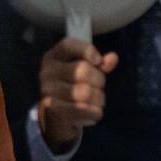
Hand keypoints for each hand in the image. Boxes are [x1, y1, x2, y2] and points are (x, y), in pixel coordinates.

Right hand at [38, 37, 117, 152]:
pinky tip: (96, 111)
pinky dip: (95, 112)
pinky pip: (82, 109)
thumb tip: (113, 58)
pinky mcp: (51, 108)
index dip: (87, 51)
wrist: (57, 115)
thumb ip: (100, 63)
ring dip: (99, 98)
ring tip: (98, 100)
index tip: (98, 61)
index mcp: (55, 56)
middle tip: (99, 86)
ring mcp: (47, 89)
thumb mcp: (88, 71)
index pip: (68, 45)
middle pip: (82, 70)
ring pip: (84, 92)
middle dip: (99, 80)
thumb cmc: (75, 86)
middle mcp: (47, 71)